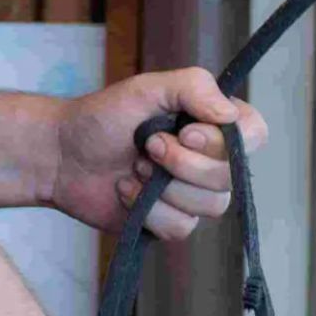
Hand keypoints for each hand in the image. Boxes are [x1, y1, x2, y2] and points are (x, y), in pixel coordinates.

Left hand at [51, 67, 268, 243]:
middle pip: (229, 177)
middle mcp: (210, 160)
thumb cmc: (103, 116)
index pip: (254, 134)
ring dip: (162, 188)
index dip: (226, 142)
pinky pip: (180, 228)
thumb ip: (194, 88)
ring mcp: (191, 194)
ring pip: (209, 207)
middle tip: (148, 146)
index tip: (187, 133)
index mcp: (211, 124)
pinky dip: (147, 210)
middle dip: (182, 164)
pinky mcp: (170, 223)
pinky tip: (127, 191)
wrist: (61, 154)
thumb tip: (230, 114)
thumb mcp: (147, 87)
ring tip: (134, 168)